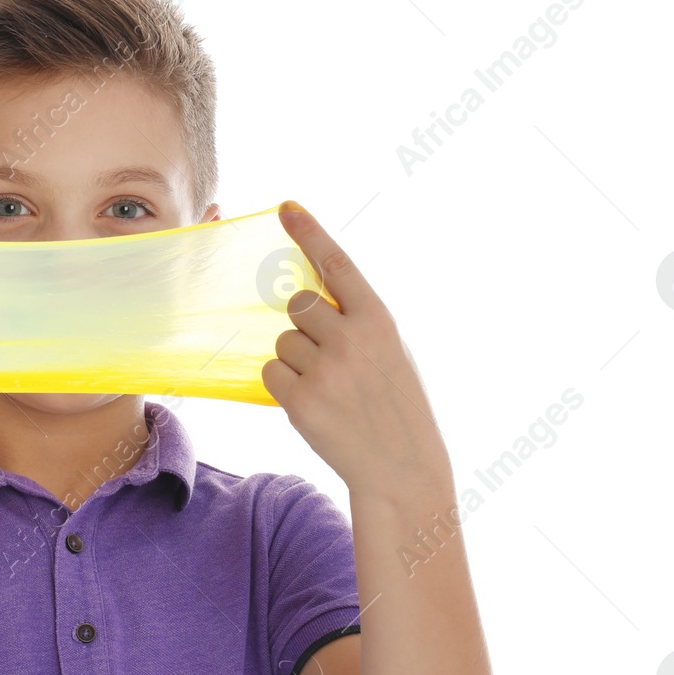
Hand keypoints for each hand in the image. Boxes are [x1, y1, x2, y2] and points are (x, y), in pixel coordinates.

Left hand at [262, 201, 451, 499]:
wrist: (401, 467)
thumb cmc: (395, 405)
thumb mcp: (391, 352)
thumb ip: (357, 321)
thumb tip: (307, 300)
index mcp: (379, 320)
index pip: (337, 264)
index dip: (309, 232)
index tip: (286, 208)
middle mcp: (351, 338)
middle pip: (298, 305)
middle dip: (305, 326)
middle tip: (329, 357)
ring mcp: (325, 369)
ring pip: (282, 341)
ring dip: (296, 360)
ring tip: (330, 389)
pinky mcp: (301, 400)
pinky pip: (272, 373)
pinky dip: (284, 386)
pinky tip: (314, 404)